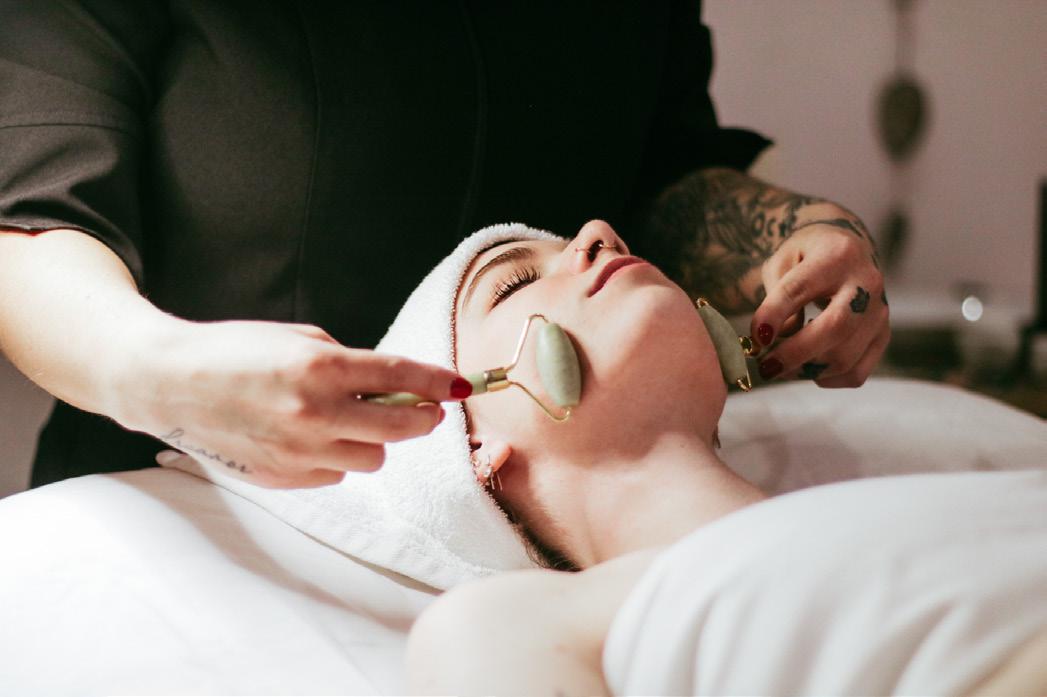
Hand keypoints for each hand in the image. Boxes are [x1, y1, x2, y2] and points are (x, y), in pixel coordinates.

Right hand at [109, 319, 469, 487]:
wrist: (170, 383)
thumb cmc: (236, 351)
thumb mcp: (298, 339)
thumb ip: (350, 363)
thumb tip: (396, 386)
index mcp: (318, 368)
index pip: (398, 377)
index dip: (437, 382)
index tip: (460, 386)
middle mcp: (314, 414)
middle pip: (400, 429)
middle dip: (421, 418)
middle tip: (424, 409)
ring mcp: (298, 451)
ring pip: (373, 457)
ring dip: (373, 438)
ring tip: (348, 418)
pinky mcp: (284, 477)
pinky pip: (337, 473)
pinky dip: (337, 457)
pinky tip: (313, 436)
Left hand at [750, 212, 888, 386]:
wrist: (847, 255)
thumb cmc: (806, 259)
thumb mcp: (782, 261)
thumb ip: (775, 297)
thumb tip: (773, 341)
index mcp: (836, 254)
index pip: (800, 288)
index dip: (775, 315)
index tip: (756, 338)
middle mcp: (867, 282)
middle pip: (835, 327)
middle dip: (795, 354)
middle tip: (764, 368)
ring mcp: (880, 312)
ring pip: (845, 357)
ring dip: (804, 370)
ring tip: (778, 366)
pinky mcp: (883, 336)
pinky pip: (855, 373)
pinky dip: (825, 378)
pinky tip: (807, 366)